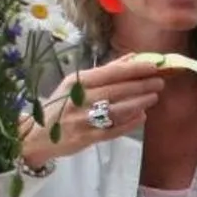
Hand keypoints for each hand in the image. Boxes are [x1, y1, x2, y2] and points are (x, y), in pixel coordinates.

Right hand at [25, 56, 165, 163]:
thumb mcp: (76, 84)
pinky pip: (113, 130)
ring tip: (154, 97)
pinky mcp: (87, 138)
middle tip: (160, 82)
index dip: (135, 69)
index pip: (111, 73)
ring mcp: (83, 119)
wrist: (36, 135)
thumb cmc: (60, 106)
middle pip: (117, 90)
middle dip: (142, 85)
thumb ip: (105, 72)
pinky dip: (130, 123)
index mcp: (78, 82)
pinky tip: (142, 117)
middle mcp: (80, 99)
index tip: (154, 66)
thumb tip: (132, 58)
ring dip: (139, 102)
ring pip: (118, 109)